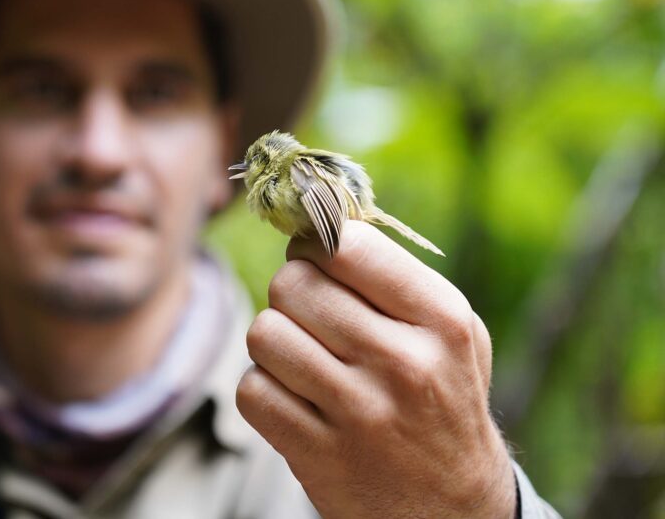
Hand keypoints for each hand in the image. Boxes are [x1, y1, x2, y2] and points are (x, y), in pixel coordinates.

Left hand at [236, 221, 516, 518]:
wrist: (452, 510)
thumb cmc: (442, 398)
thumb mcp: (449, 331)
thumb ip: (391, 273)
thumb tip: (315, 215)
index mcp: (442, 320)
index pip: (346, 245)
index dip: (317, 245)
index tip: (319, 259)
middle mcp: (404, 363)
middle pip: (293, 285)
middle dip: (292, 294)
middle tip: (312, 317)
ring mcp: (360, 413)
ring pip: (265, 333)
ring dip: (275, 343)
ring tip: (305, 360)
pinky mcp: (317, 454)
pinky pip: (252, 390)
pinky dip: (264, 390)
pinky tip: (296, 400)